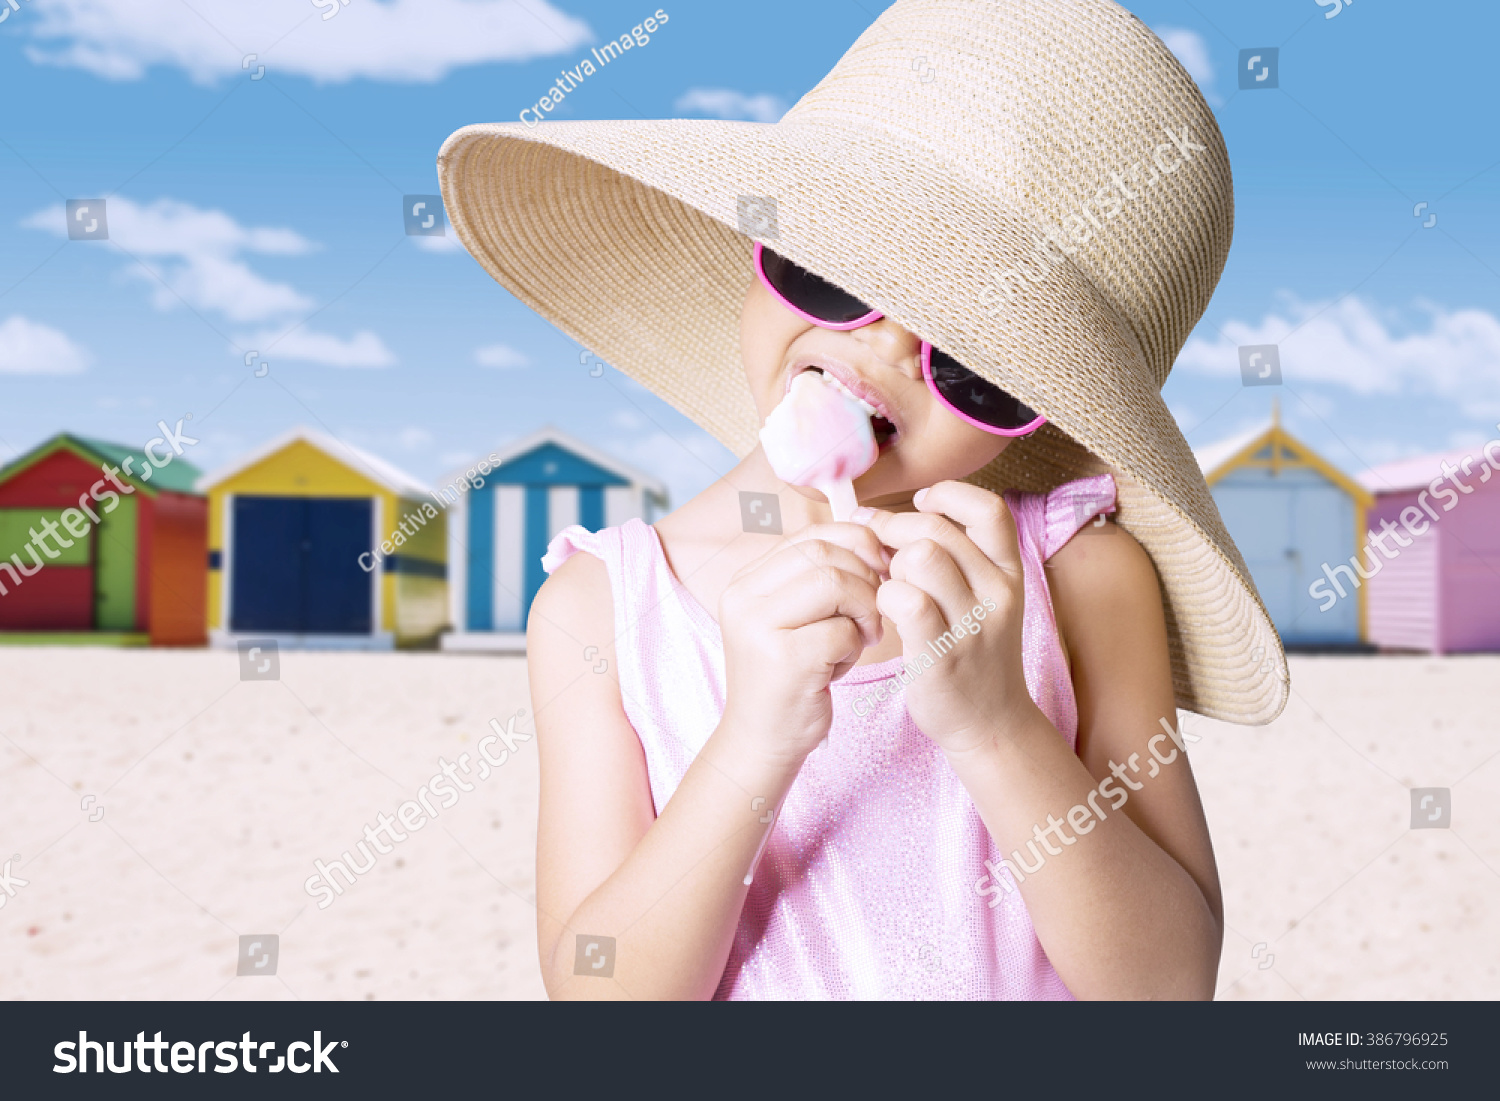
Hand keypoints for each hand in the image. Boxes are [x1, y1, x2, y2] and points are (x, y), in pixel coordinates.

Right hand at [718, 523, 889, 762]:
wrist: (761, 740)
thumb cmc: (789, 676)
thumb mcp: (791, 618)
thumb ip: (815, 577)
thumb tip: (873, 537)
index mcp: (744, 581)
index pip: (809, 535)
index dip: (855, 542)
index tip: (880, 567)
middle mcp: (742, 598)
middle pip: (824, 554)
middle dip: (865, 577)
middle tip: (874, 611)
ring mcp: (758, 628)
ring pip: (835, 584)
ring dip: (864, 608)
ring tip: (862, 635)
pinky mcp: (784, 660)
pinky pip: (842, 631)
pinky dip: (855, 645)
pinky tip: (842, 664)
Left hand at [862, 482, 1040, 753]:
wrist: (991, 722)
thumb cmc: (975, 652)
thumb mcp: (984, 597)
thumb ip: (954, 557)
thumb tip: (887, 517)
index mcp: (1009, 572)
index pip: (988, 509)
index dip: (948, 495)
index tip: (920, 505)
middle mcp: (998, 593)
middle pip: (936, 530)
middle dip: (895, 532)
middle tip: (879, 551)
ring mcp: (972, 625)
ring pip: (920, 557)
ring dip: (890, 566)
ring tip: (888, 585)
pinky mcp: (941, 655)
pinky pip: (905, 601)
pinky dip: (883, 598)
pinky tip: (882, 612)